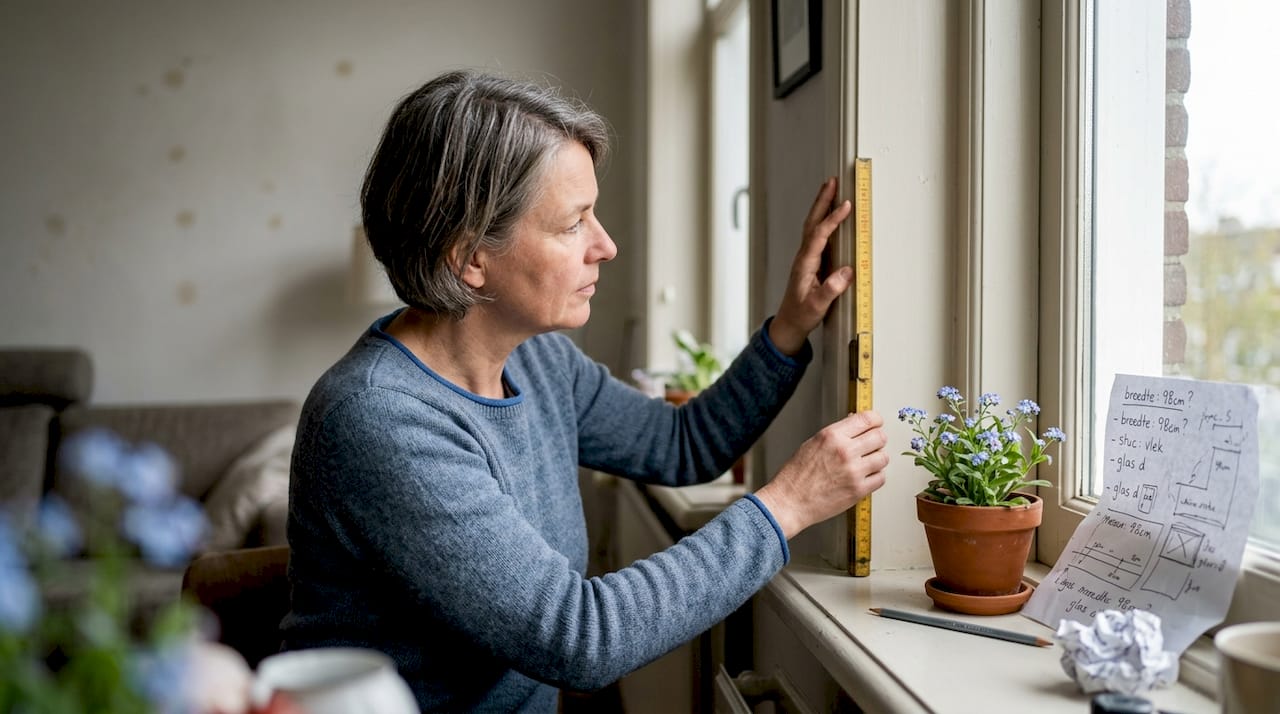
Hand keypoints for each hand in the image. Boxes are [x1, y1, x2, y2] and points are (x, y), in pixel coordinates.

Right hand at [754, 411, 887, 538]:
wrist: (789, 502)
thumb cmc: (796, 475)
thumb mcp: (812, 444)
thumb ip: (836, 434)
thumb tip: (855, 425)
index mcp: (832, 436)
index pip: (867, 419)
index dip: (876, 420)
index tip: (876, 424)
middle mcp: (845, 451)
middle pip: (880, 437)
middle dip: (877, 440)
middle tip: (872, 445)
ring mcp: (853, 471)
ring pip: (883, 458)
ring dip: (877, 459)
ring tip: (866, 463)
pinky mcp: (858, 490)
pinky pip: (881, 478)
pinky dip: (875, 477)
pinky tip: (865, 477)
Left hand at [768, 177, 853, 354]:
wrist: (789, 323)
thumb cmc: (801, 315)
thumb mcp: (816, 306)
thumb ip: (830, 290)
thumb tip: (846, 272)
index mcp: (805, 264)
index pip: (819, 235)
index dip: (832, 219)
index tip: (845, 206)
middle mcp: (804, 257)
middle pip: (812, 222)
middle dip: (822, 201)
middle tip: (832, 181)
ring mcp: (807, 258)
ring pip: (813, 225)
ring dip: (822, 206)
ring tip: (832, 189)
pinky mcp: (811, 261)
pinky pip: (817, 233)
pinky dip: (824, 219)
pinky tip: (830, 214)